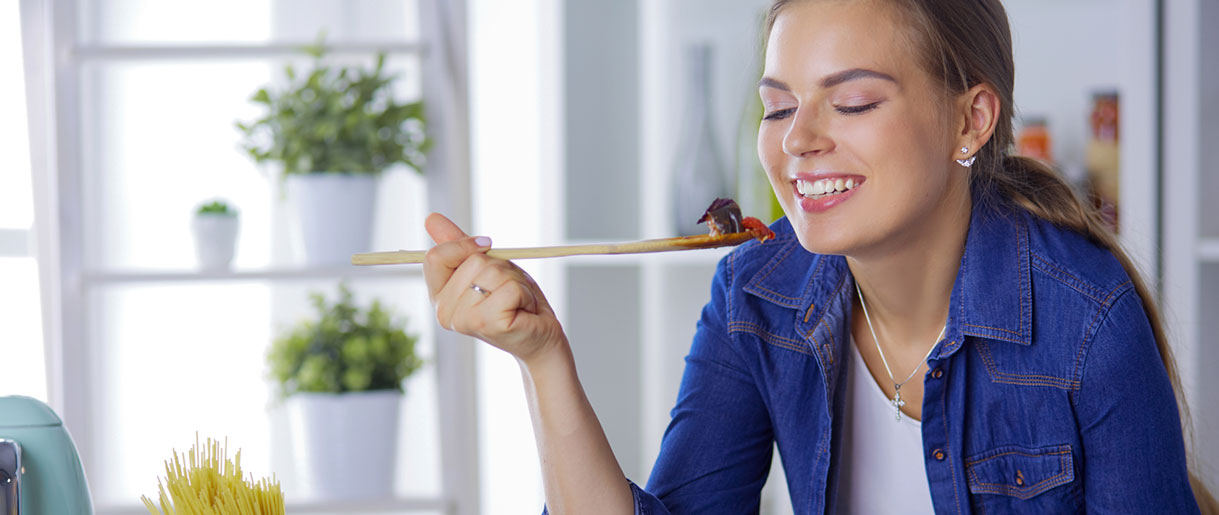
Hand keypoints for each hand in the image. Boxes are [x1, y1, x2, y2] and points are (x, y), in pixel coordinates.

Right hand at [423, 213, 565, 363]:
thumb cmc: (513, 301)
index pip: (435, 256)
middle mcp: (444, 312)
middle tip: (508, 292)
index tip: (487, 247)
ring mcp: (464, 320)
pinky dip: (525, 293)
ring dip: (516, 281)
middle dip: (502, 268)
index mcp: (439, 296)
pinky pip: (510, 287)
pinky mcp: (487, 324)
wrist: (539, 336)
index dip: (464, 246)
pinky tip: (523, 311)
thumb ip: (458, 245)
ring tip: (517, 302)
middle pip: (473, 261)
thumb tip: (431, 218)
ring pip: (494, 272)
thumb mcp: (485, 266)